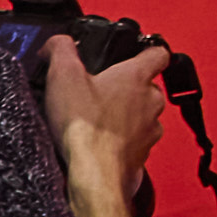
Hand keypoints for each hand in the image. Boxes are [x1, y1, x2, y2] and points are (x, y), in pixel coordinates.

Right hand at [38, 29, 171, 216]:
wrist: (94, 173)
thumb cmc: (85, 125)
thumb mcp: (63, 75)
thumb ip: (61, 49)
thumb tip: (58, 42)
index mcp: (137, 77)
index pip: (158, 53)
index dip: (147, 50)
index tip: (136, 52)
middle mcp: (151, 102)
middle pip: (148, 87)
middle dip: (127, 88)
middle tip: (100, 91)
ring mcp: (150, 130)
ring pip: (143, 115)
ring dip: (126, 116)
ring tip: (97, 119)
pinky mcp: (143, 155)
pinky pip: (136, 141)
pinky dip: (122, 140)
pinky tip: (99, 142)